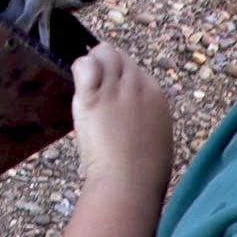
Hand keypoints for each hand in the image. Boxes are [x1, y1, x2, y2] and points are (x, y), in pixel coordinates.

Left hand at [70, 42, 170, 186]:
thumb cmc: (144, 173)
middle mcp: (136, 85)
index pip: (133, 68)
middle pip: (117, 56)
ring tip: (87, 87)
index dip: (118, 77)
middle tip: (94, 88)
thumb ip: (146, 118)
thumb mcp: (156, 137)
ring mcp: (114, 89)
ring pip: (102, 53)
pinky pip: (84, 65)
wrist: (129, 182)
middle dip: (104, 66)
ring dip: (92, 65)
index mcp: (155, 95)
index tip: (110, 92)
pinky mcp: (93, 97)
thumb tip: (136, 118)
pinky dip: (80, 70)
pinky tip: (80, 88)